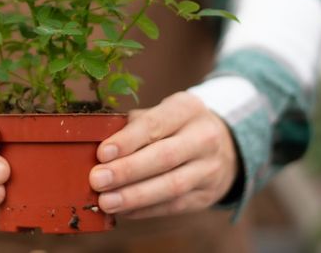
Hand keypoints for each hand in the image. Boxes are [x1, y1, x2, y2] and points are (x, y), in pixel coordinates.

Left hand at [89, 91, 237, 218]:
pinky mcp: (207, 194)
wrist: (223, 145)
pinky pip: (174, 205)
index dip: (128, 140)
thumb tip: (97, 144)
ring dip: (135, 196)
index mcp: (188, 109)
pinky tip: (124, 211)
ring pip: (171, 186)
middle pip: (165, 157)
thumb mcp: (162, 113)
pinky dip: (146, 210)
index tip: (102, 153)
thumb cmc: (176, 126)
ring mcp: (209, 168)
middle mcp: (204, 137)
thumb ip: (133, 125)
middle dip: (127, 171)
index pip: (156, 124)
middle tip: (97, 180)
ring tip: (107, 201)